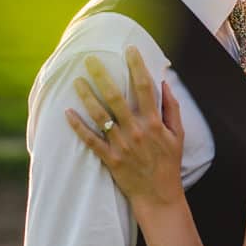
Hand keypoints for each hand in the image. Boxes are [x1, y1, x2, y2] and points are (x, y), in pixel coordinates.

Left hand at [66, 47, 183, 206]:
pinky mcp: (110, 158)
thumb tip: (165, 83)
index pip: (144, 88)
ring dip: (87, 97)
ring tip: (76, 81)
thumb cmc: (169, 163)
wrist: (159, 195)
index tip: (129, 49)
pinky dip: (78, 127)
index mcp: (154, 123)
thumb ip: (172, 108)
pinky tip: (67, 113)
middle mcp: (136, 131)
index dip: (137, 66)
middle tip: (90, 59)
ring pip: (100, 116)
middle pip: (116, 97)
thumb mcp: (178, 135)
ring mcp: (121, 145)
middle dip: (102, 76)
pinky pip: (90, 140)